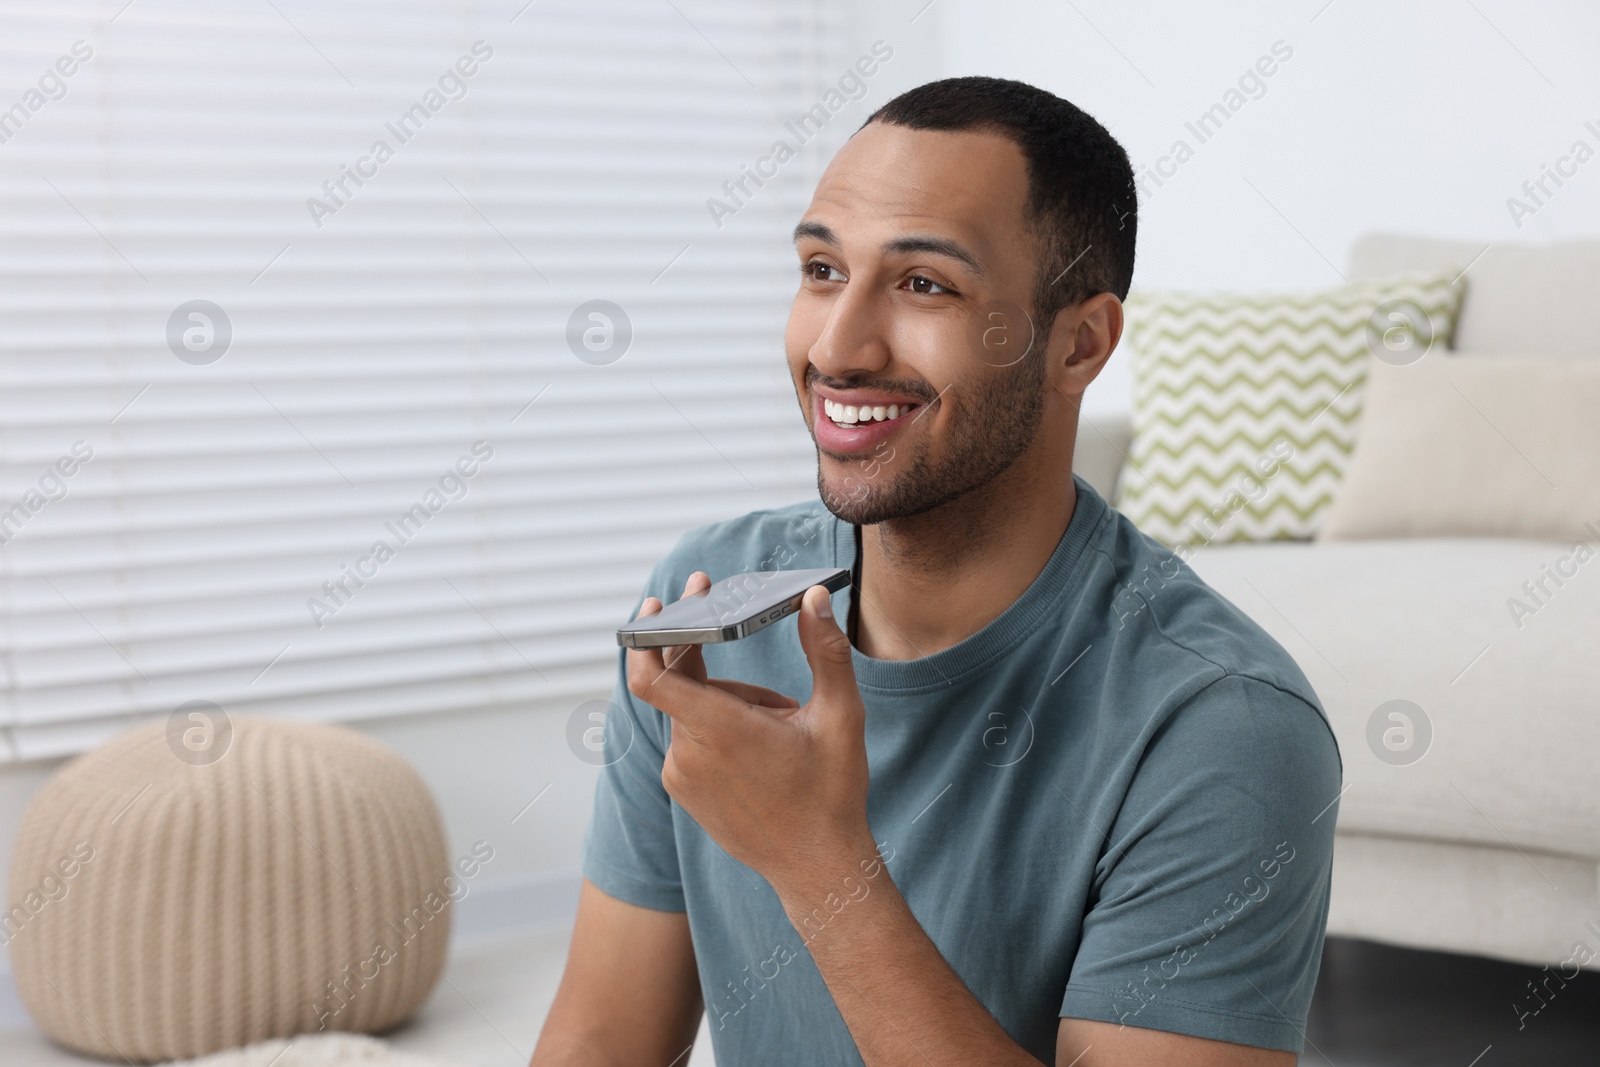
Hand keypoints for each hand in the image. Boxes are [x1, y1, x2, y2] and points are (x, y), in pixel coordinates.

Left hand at [625, 571, 873, 891]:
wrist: (816, 866)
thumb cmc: (831, 793)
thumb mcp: (840, 716)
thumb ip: (825, 650)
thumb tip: (814, 599)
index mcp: (720, 729)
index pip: (653, 676)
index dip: (649, 634)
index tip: (662, 603)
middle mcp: (688, 753)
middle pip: (684, 683)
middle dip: (719, 665)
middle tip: (766, 678)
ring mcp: (680, 775)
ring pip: (692, 712)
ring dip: (728, 705)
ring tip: (780, 732)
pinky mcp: (682, 791)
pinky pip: (692, 740)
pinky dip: (719, 731)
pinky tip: (761, 751)